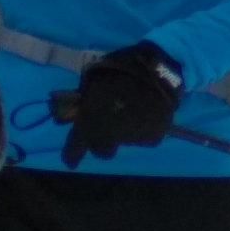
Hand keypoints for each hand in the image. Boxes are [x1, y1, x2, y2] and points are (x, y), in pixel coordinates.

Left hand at [58, 43, 184, 162]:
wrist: (158, 70)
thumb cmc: (120, 69)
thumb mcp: (95, 78)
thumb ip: (86, 98)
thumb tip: (81, 106)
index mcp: (90, 121)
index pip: (75, 147)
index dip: (72, 155)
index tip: (71, 161)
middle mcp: (109, 136)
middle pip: (102, 150)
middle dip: (102, 142)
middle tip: (108, 127)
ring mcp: (132, 138)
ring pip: (124, 142)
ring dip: (124, 133)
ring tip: (132, 113)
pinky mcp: (154, 137)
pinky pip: (144, 138)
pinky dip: (144, 130)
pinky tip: (148, 114)